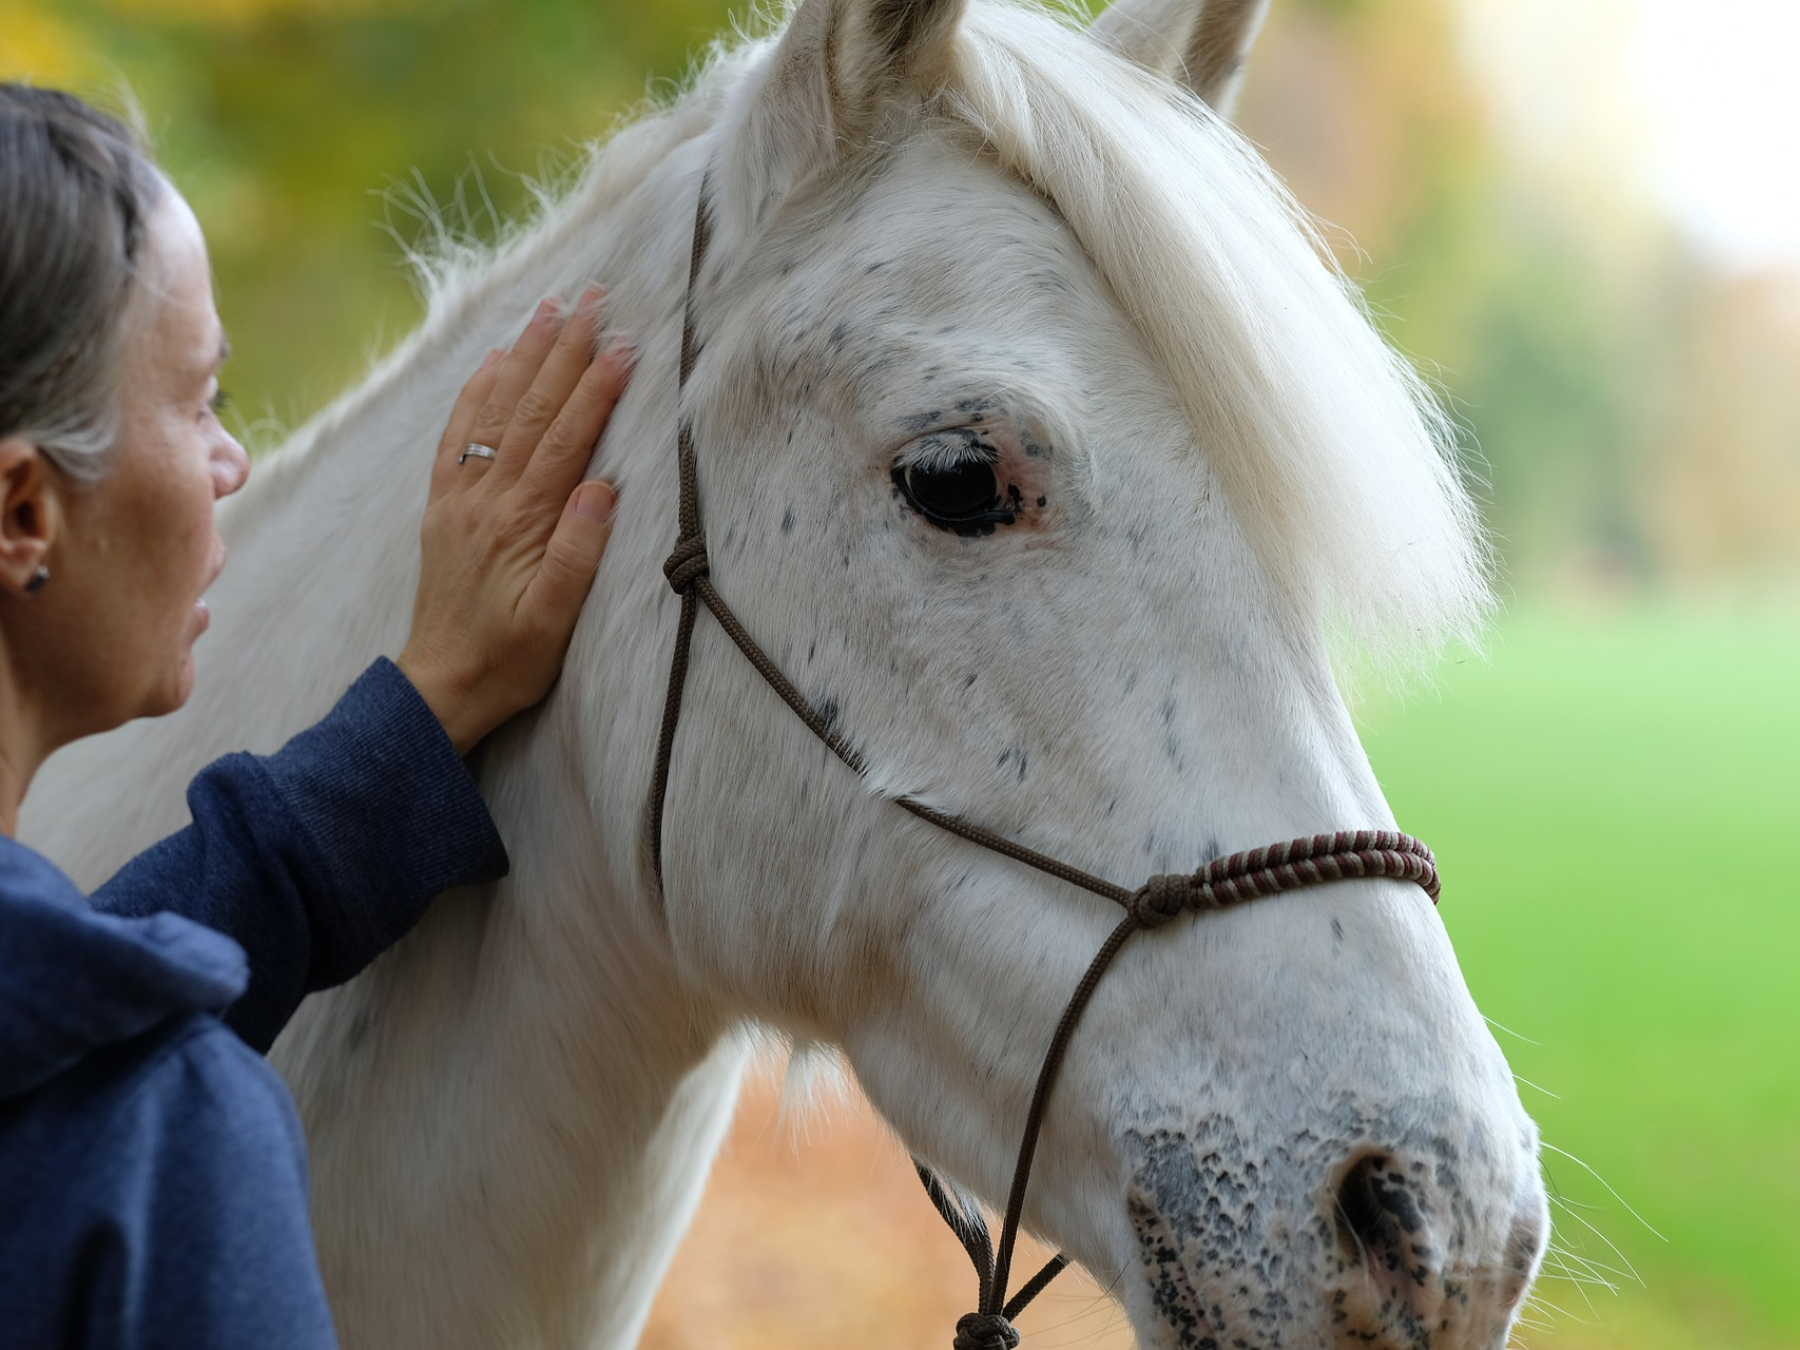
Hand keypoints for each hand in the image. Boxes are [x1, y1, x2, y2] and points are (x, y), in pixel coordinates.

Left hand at [397, 287, 630, 753]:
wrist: (442, 686)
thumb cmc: (511, 660)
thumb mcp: (556, 620)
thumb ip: (578, 552)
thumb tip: (604, 486)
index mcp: (519, 522)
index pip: (565, 438)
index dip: (596, 387)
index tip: (624, 341)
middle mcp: (485, 499)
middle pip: (531, 408)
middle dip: (564, 348)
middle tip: (592, 296)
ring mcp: (460, 498)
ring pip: (496, 409)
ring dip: (524, 354)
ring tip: (550, 307)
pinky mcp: (445, 506)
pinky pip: (459, 434)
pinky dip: (477, 390)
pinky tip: (493, 359)